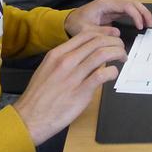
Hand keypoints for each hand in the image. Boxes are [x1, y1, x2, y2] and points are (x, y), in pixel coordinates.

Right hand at [13, 31, 127, 145]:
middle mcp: (66, 61)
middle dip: (115, 42)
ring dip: (118, 53)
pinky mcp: (80, 92)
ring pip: (102, 54)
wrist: (28, 119)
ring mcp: (73, 76)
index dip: (104, 33)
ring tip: (122, 57)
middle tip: (121, 47)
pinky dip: (112, 72)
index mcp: (57, 54)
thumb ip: (67, 60)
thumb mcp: (48, 69)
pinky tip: (113, 74)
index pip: (86, 34)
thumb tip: (87, 55)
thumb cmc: (39, 96)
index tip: (114, 35)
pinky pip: (102, 75)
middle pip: (97, 41)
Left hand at [64, 0, 151, 36]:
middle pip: (133, 3)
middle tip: (151, 24)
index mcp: (105, 3)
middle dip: (144, 12)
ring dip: (142, 14)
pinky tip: (141, 24)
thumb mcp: (85, 30)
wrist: (69, 22)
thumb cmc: (76, 24)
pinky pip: (129, 11)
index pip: (127, 5)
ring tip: (149, 24)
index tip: (140, 27)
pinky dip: (137, 16)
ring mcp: (113, 5)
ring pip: (133, 6)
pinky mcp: (114, 11)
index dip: (136, 15)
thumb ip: (100, 32)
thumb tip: (117, 33)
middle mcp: (111, 1)